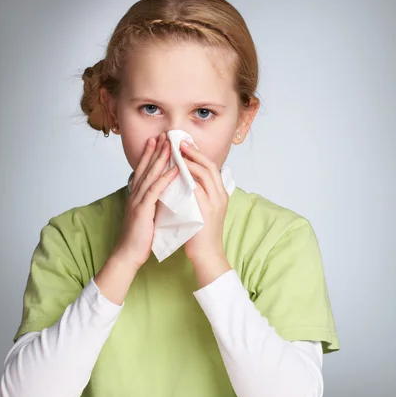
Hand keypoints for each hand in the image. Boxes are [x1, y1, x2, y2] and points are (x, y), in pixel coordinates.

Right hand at [113, 132, 178, 267]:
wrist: (128, 253)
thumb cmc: (139, 237)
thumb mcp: (146, 215)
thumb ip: (152, 202)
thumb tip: (162, 194)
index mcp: (137, 195)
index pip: (144, 170)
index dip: (150, 154)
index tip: (158, 140)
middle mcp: (136, 194)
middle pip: (146, 167)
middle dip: (155, 150)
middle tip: (164, 135)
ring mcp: (138, 201)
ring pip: (151, 175)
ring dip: (161, 159)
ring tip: (170, 145)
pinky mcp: (143, 210)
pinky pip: (155, 191)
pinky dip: (165, 179)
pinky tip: (174, 169)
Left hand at [180, 140, 228, 262]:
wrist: (206, 254)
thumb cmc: (200, 233)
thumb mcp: (203, 208)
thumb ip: (198, 194)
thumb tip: (185, 178)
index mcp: (221, 194)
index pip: (211, 167)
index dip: (198, 154)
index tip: (185, 144)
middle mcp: (220, 196)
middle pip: (209, 166)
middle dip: (193, 152)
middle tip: (179, 142)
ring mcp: (214, 203)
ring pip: (204, 175)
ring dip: (189, 162)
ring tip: (176, 153)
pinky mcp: (206, 212)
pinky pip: (196, 189)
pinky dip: (186, 179)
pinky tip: (174, 173)